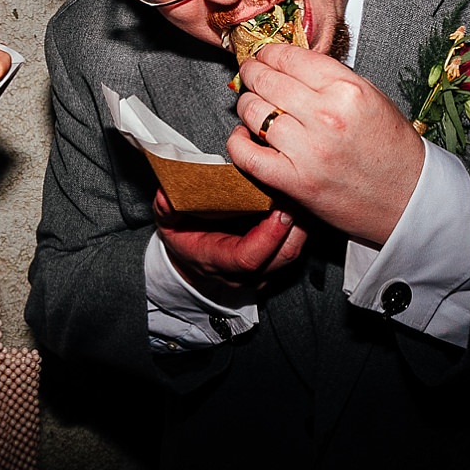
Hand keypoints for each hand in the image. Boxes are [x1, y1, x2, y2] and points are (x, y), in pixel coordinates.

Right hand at [154, 187, 307, 301]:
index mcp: (215, 262)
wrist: (191, 261)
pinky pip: (293, 249)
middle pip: (279, 258)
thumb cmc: (183, 237)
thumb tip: (167, 194)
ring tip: (302, 195)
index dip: (267, 236)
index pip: (247, 258)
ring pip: (292, 255)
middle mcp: (241, 275)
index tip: (280, 209)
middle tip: (298, 193)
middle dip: (294, 226)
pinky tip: (300, 205)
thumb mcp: (168, 222)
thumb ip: (166, 208)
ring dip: (301, 225)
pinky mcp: (273, 266)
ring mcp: (260, 275)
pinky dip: (300, 228)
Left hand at [227, 44, 425, 244]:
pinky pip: (247, 154)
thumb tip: (292, 64)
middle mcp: (326, 116)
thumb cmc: (393, 151)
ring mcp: (308, 150)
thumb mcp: (372, 99)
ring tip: (251, 106)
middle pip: (266, 80)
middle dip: (252, 73)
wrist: (408, 199)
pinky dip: (237, 142)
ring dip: (246, 105)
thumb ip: (331, 79)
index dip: (269, 53)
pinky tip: (244, 135)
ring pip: (252, 112)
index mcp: (348, 90)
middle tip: (250, 74)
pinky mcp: (294, 181)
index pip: (291, 58)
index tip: (264, 55)